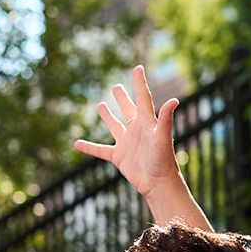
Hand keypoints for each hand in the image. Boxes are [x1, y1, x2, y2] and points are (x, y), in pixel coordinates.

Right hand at [73, 65, 182, 202]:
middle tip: (116, 86)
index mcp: (146, 122)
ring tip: (100, 105)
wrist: (158, 183)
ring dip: (107, 116)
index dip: (139, 82)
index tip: (137, 68)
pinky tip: (76, 144)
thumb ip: (166, 118)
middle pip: (127, 109)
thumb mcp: (163, 137)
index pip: (142, 98)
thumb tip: (174, 100)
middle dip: (122, 98)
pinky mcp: (118, 157)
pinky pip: (100, 150)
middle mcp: (136, 130)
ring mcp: (126, 143)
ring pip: (114, 126)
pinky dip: (88, 147)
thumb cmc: (163, 160)